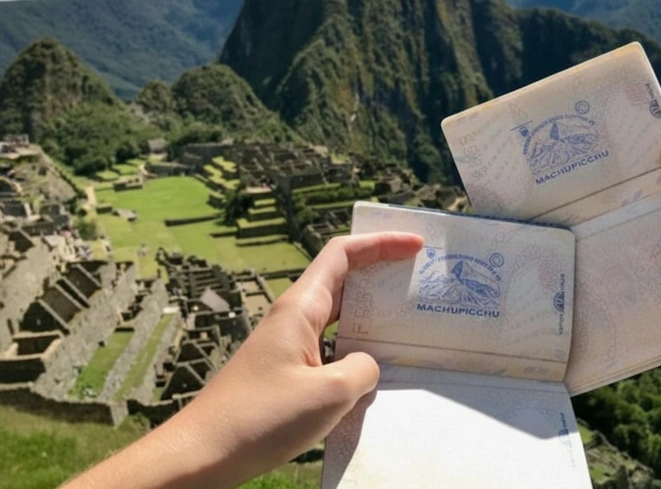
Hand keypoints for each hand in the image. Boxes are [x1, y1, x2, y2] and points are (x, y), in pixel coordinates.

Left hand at [63, 232, 422, 488]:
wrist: (202, 454)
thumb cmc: (260, 417)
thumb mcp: (329, 394)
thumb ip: (363, 370)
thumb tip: (367, 364)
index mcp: (301, 308)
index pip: (343, 254)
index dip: (381, 243)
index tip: (416, 247)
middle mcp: (295, 319)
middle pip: (345, 281)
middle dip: (384, 276)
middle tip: (422, 283)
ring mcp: (290, 346)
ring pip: (340, 319)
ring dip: (374, 318)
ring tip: (411, 326)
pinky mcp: (288, 372)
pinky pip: (331, 350)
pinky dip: (357, 351)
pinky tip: (377, 373)